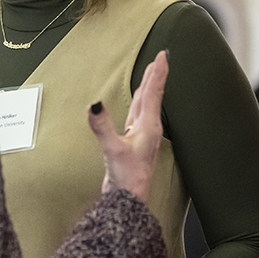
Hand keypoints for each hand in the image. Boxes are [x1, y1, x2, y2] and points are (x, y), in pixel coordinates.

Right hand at [88, 50, 168, 200]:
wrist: (129, 201)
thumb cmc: (127, 178)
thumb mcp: (113, 150)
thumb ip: (102, 126)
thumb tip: (95, 104)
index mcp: (148, 126)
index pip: (153, 93)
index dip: (157, 73)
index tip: (163, 56)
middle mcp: (148, 129)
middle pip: (153, 95)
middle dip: (155, 76)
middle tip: (161, 58)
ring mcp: (142, 136)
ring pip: (146, 105)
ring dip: (149, 88)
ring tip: (152, 74)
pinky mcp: (134, 143)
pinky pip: (139, 115)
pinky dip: (140, 103)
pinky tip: (138, 104)